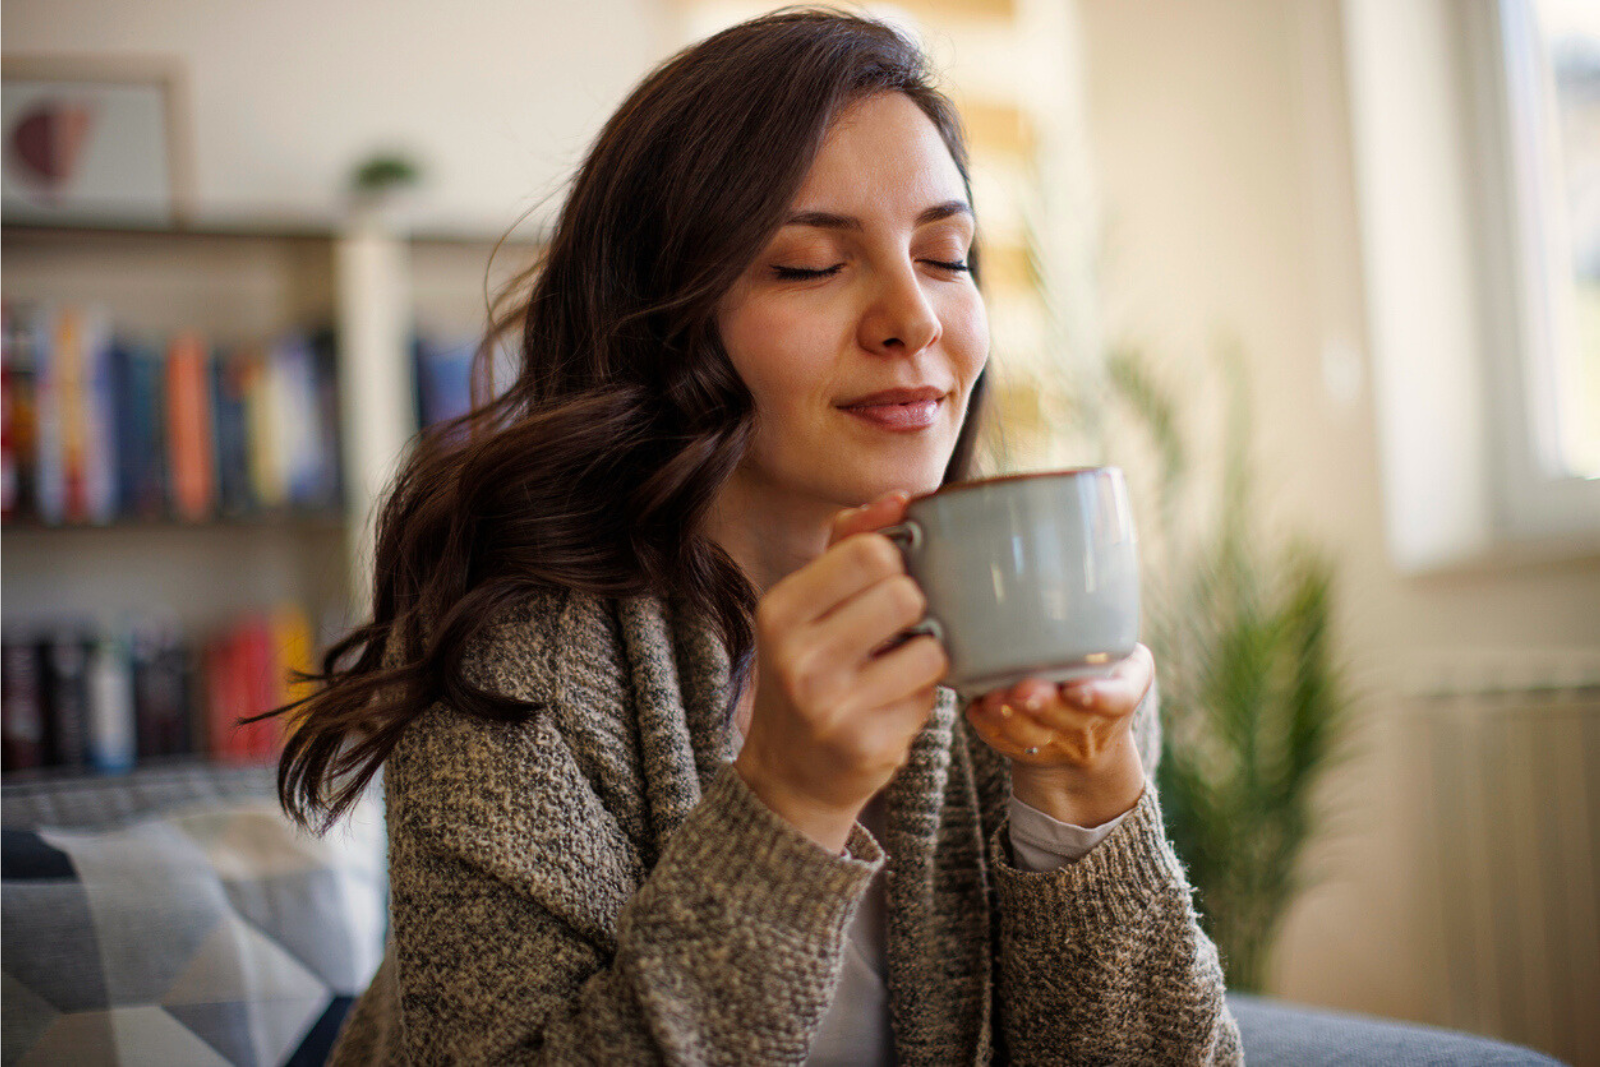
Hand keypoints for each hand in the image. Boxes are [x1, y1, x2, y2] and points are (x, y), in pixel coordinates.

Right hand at [733, 490, 949, 851]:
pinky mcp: (869, 745)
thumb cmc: (809, 670)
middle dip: (914, 606)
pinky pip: (932, 695)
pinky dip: (924, 693)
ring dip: (926, 652)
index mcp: (780, 610)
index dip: (895, 559)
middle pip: (905, 593)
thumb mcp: (807, 605)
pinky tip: (895, 702)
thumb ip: (848, 542)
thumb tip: (901, 498)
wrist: (789, 772)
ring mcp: (833, 707)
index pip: (868, 552)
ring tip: (899, 665)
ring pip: (930, 646)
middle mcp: (799, 658)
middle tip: (897, 627)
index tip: (888, 579)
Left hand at [963, 643, 1154, 825]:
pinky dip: (988, 727)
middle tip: (1022, 690)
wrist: (1087, 735)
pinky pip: (1006, 744)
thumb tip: (1051, 600)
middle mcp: (1098, 724)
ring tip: (993, 699)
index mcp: (1127, 686)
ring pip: (1034, 736)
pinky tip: (976, 708)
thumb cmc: (1097, 673)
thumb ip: (1094, 636)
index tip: (1078, 691)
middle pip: (1070, 719)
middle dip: (1043, 703)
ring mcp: (1063, 745)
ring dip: (1010, 719)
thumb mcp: (1118, 654)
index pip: (1120, 698)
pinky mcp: (1028, 754)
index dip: (1100, 697)